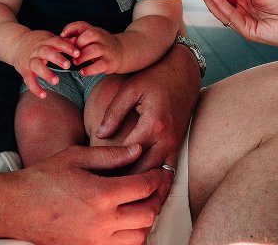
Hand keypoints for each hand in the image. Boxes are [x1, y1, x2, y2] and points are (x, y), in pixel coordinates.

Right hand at [11, 30, 79, 97]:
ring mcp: (30, 60)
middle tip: (68, 65)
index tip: (77, 53)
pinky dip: (35, 88)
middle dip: (57, 58)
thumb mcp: (49, 38)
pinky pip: (28, 79)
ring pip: (36, 65)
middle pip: (47, 52)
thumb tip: (78, 40)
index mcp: (46, 41)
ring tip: (56, 81)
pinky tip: (43, 95)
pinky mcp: (23, 70)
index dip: (67, 47)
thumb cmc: (37, 42)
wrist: (15, 43)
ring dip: (46, 73)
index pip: (57, 42)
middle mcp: (37, 50)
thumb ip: (63, 41)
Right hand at [15, 145, 163, 244]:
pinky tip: (129, 222)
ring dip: (148, 219)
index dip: (158, 177)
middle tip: (158, 185)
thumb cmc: (43, 178)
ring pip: (140, 236)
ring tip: (145, 203)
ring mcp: (96, 241)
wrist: (15, 207)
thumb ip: (110, 155)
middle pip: (148, 213)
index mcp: (100, 194)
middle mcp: (103, 222)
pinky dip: (133, 236)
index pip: (144, 187)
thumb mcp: (76, 157)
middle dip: (158, 197)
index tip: (161, 171)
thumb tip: (138, 150)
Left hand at [61, 21, 123, 75]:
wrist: (122, 52)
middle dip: (78, 43)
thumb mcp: (92, 37)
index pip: (82, 25)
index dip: (70, 29)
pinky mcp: (110, 62)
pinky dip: (89, 69)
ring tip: (75, 62)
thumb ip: (78, 35)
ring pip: (94, 49)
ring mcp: (107, 50)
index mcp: (95, 31)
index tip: (62, 36)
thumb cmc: (101, 45)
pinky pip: (99, 65)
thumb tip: (62, 37)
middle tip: (72, 52)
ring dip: (82, 56)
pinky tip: (83, 71)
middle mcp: (102, 38)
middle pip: (90, 35)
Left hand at [95, 46, 198, 202]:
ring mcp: (174, 142)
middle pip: (145, 172)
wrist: (183, 71)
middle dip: (127, 188)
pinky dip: (158, 186)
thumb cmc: (154, 77)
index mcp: (152, 123)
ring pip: (159, 177)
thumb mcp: (129, 89)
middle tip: (107, 201)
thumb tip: (100, 135)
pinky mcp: (177, 143)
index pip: (128, 156)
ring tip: (127, 206)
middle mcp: (166, 137)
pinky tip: (147, 198)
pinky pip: (168, 171)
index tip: (95, 182)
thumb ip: (113, 113)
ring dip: (145, 192)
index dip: (112, 170)